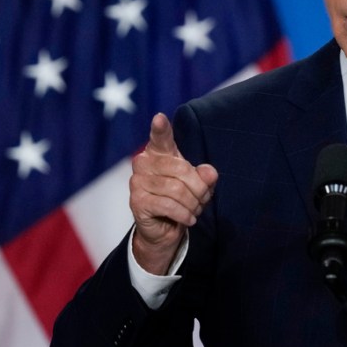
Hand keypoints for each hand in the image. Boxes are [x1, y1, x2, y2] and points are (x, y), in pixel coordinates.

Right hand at [129, 113, 218, 274]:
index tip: (160, 118)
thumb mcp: (198, 185)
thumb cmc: (182, 198)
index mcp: (159, 152)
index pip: (161, 138)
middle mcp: (143, 163)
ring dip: (193, 204)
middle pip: (181, 169)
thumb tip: (209, 173)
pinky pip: (168, 205)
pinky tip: (189, 218)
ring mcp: (137, 182)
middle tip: (203, 199)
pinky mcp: (137, 202)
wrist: (165, 228)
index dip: (160, 128)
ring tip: (195, 210)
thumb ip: (205, 176)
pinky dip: (184, 214)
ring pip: (176, 190)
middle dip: (199, 188)